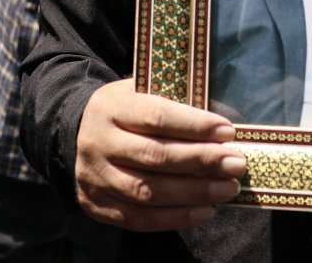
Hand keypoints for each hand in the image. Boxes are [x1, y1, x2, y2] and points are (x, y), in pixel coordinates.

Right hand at [75, 79, 245, 231]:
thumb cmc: (124, 110)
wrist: (76, 131)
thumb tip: (223, 129)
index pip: (156, 116)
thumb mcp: (141, 92)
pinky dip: (174, 218)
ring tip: (226, 190)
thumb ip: (175, 104)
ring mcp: (94, 177)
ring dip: (192, 193)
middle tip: (235, 164)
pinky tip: (204, 212)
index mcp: (111, 107)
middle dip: (200, 161)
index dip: (194, 125)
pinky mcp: (96, 205)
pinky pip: (138, 218)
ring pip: (146, 191)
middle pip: (154, 156)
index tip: (227, 132)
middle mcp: (98, 142)